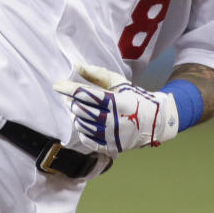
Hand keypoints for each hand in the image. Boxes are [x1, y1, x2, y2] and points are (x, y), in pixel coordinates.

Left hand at [52, 64, 178, 155]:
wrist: (156, 122)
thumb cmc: (134, 98)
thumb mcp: (119, 82)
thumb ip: (97, 74)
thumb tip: (76, 66)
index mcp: (117, 102)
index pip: (86, 94)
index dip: (69, 89)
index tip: (57, 85)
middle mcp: (115, 120)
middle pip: (81, 110)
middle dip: (72, 102)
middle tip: (70, 98)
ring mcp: (113, 136)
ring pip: (81, 124)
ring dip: (75, 116)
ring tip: (77, 110)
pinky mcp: (112, 147)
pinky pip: (87, 140)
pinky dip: (81, 130)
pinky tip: (83, 123)